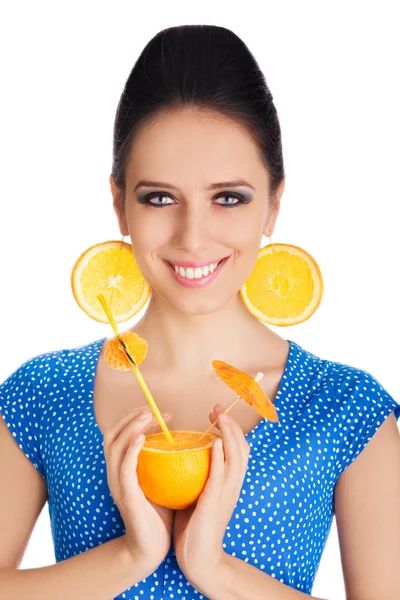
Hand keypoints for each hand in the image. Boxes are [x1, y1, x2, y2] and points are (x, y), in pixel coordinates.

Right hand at [103, 406, 173, 576]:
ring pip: (114, 447)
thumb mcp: (161, 482)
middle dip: (129, 417)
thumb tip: (182, 439)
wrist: (150, 549)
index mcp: (122, 469)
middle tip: (151, 410)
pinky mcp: (126, 496)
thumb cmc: (159, 515)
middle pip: (111, 435)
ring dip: (130, 428)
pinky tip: (143, 439)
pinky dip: (131, 450)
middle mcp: (115, 473)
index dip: (134, 419)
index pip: (119, 434)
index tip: (158, 413)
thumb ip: (164, 462)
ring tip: (147, 417)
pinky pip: (124, 468)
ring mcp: (118, 484)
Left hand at [173, 404, 249, 583]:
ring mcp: (227, 493)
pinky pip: (221, 475)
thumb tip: (182, 454)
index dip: (229, 429)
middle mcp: (233, 484)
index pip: (237, 449)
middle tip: (216, 409)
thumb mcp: (198, 494)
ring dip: (229, 434)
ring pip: (236, 456)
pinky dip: (220, 457)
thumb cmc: (195, 526)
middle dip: (231, 424)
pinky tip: (214, 443)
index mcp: (230, 482)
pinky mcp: (216, 502)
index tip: (214, 415)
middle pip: (242, 447)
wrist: (199, 558)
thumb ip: (196, 475)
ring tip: (219, 417)